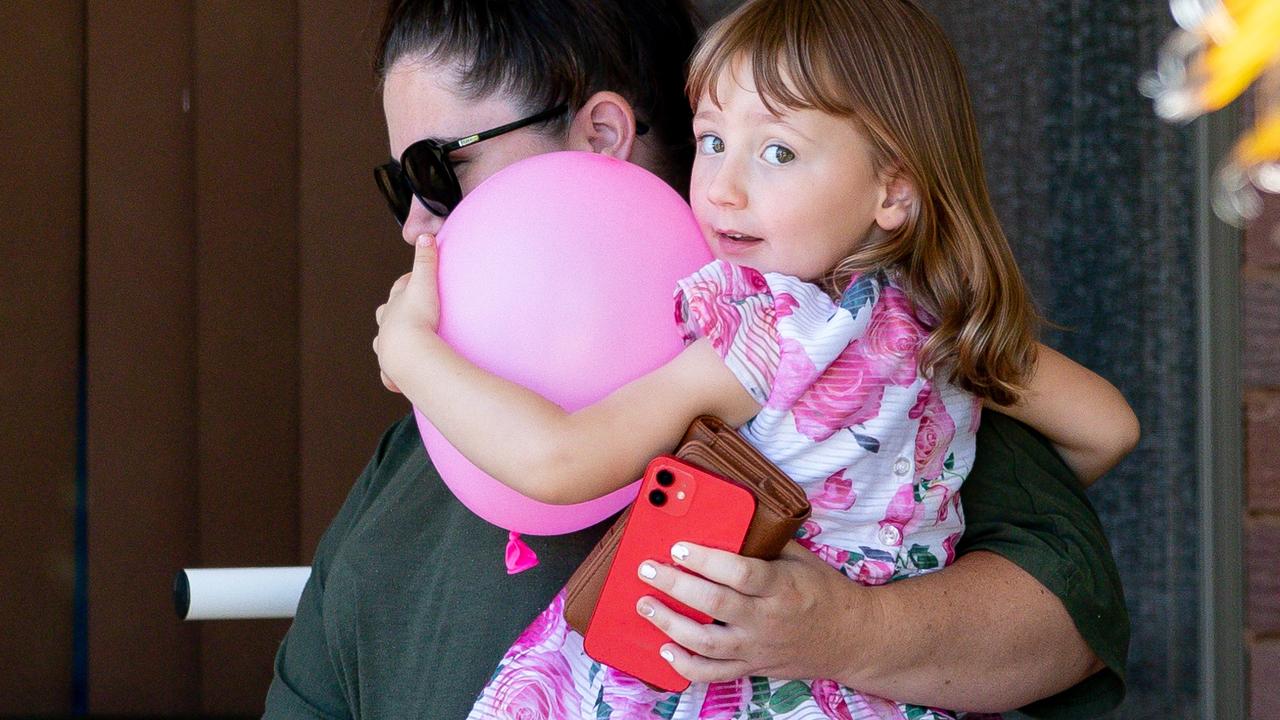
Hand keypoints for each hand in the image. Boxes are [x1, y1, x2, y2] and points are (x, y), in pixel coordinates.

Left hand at [373, 234, 440, 392]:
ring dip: (390, 340)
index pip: (400, 288)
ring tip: (400, 343)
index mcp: (394, 305)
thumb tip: (426, 234)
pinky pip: (390, 375)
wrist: (409, 354)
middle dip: (393, 310)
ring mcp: (387, 348)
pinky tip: (396, 382)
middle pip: (386, 313)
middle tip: (405, 310)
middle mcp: (386, 326)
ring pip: (382, 341)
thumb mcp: (424, 285)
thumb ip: (426, 260)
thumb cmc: (417, 318)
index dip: (408, 282)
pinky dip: (392, 376)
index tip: (416, 279)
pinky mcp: (392, 370)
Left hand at [635, 541, 871, 682]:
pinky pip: (713, 674)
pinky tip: (665, 649)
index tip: (678, 547)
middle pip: (713, 605)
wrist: (851, 639)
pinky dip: (685, 666)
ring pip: (706, 643)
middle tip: (647, 569)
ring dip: (669, 624)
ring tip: (645, 605)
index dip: (706, 561)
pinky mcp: (752, 667)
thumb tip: (728, 518)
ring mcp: (757, 647)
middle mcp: (767, 620)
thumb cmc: (824, 592)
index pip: (740, 573)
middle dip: (674, 585)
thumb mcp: (802, 559)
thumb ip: (766, 543)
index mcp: (782, 587)